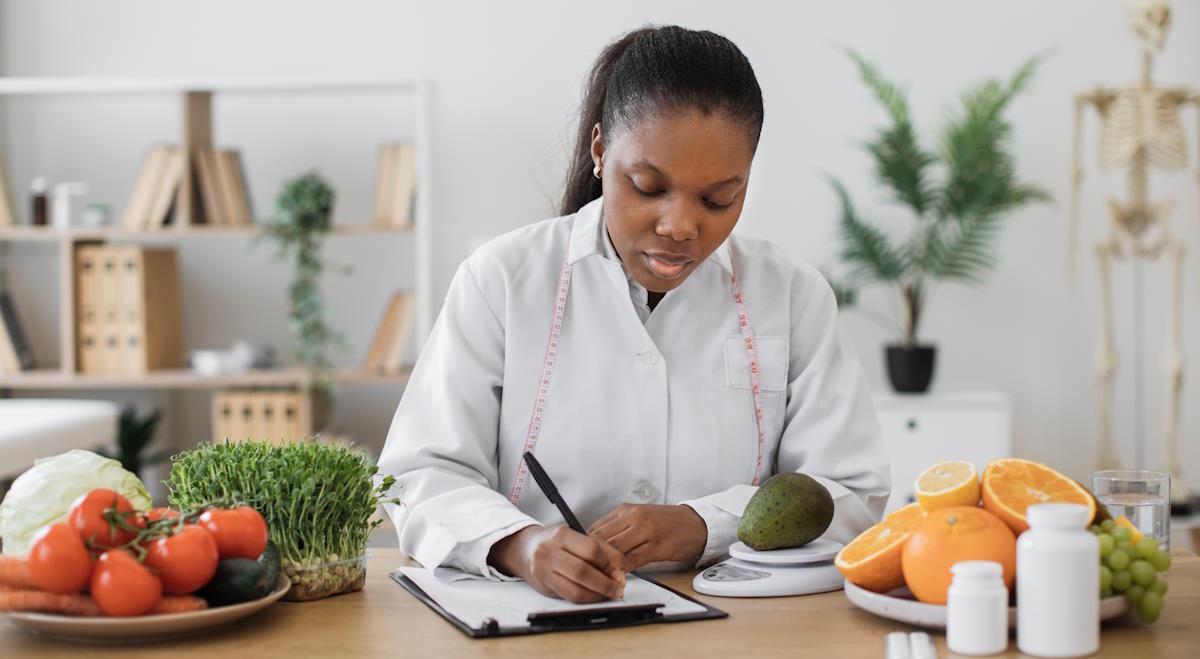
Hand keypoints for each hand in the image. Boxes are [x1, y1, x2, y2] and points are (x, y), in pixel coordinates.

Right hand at [487, 525, 625, 603]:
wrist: (525, 549)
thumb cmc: (554, 543)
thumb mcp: (574, 536)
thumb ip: (597, 548)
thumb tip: (620, 568)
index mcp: (561, 535)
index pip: (591, 549)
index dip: (610, 562)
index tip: (621, 570)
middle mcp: (549, 552)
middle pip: (583, 571)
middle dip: (606, 582)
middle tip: (619, 586)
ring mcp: (544, 570)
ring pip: (576, 588)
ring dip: (598, 594)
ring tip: (610, 593)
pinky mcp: (544, 586)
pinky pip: (570, 597)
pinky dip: (588, 599)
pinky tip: (596, 596)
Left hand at [587, 504, 706, 571]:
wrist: (695, 522)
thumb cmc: (665, 522)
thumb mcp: (637, 518)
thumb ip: (617, 529)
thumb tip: (592, 544)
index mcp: (625, 510)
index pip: (595, 529)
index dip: (584, 547)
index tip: (579, 560)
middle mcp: (633, 517)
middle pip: (602, 540)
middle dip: (592, 558)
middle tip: (585, 573)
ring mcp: (646, 530)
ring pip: (615, 550)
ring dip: (606, 566)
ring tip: (599, 578)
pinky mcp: (658, 545)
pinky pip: (633, 560)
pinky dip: (623, 570)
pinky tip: (619, 576)